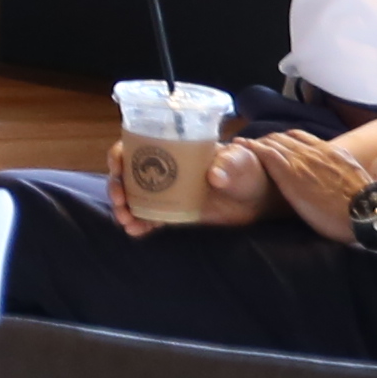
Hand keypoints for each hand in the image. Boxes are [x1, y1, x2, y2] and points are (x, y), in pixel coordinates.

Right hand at [115, 137, 262, 233]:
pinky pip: (149, 217)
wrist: (260, 198)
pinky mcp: (174, 212)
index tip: (117, 169)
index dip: (119, 156)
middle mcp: (164, 169)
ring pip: (133, 198)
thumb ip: (229, 164)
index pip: (136, 146)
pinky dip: (139, 223)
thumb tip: (214, 176)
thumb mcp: (242, 161)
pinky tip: (135, 230)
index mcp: (173, 148)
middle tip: (120, 202)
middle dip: (116, 188)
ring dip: (123, 209)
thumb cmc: (250, 170)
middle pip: (127, 174)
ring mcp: (167, 192)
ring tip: (127, 222)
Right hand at [247, 129, 375, 230]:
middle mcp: (304, 155)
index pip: (264, 149)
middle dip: (261, 140)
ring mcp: (322, 151)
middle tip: (252, 145)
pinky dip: (297, 137)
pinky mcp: (337, 152)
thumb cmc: (330, 218)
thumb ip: (284, 183)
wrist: (370, 212)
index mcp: (291, 170)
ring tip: (271, 142)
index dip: (250, 146)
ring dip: (278, 137)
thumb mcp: (299, 205)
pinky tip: (296, 140)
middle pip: (276, 140)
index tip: (238, 145)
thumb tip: (272, 169)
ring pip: (293, 136)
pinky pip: (310, 138)